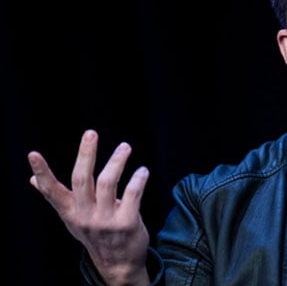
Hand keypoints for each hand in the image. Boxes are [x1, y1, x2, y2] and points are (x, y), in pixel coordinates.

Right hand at [27, 129, 150, 285]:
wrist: (118, 264)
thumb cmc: (94, 233)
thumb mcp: (72, 218)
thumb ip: (56, 197)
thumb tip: (32, 180)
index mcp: (69, 212)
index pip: (51, 190)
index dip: (42, 172)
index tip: (32, 154)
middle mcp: (84, 216)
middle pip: (82, 179)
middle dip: (86, 154)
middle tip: (90, 133)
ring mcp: (105, 221)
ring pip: (108, 183)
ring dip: (117, 161)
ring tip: (125, 147)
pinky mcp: (126, 224)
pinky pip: (132, 196)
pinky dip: (138, 180)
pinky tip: (142, 170)